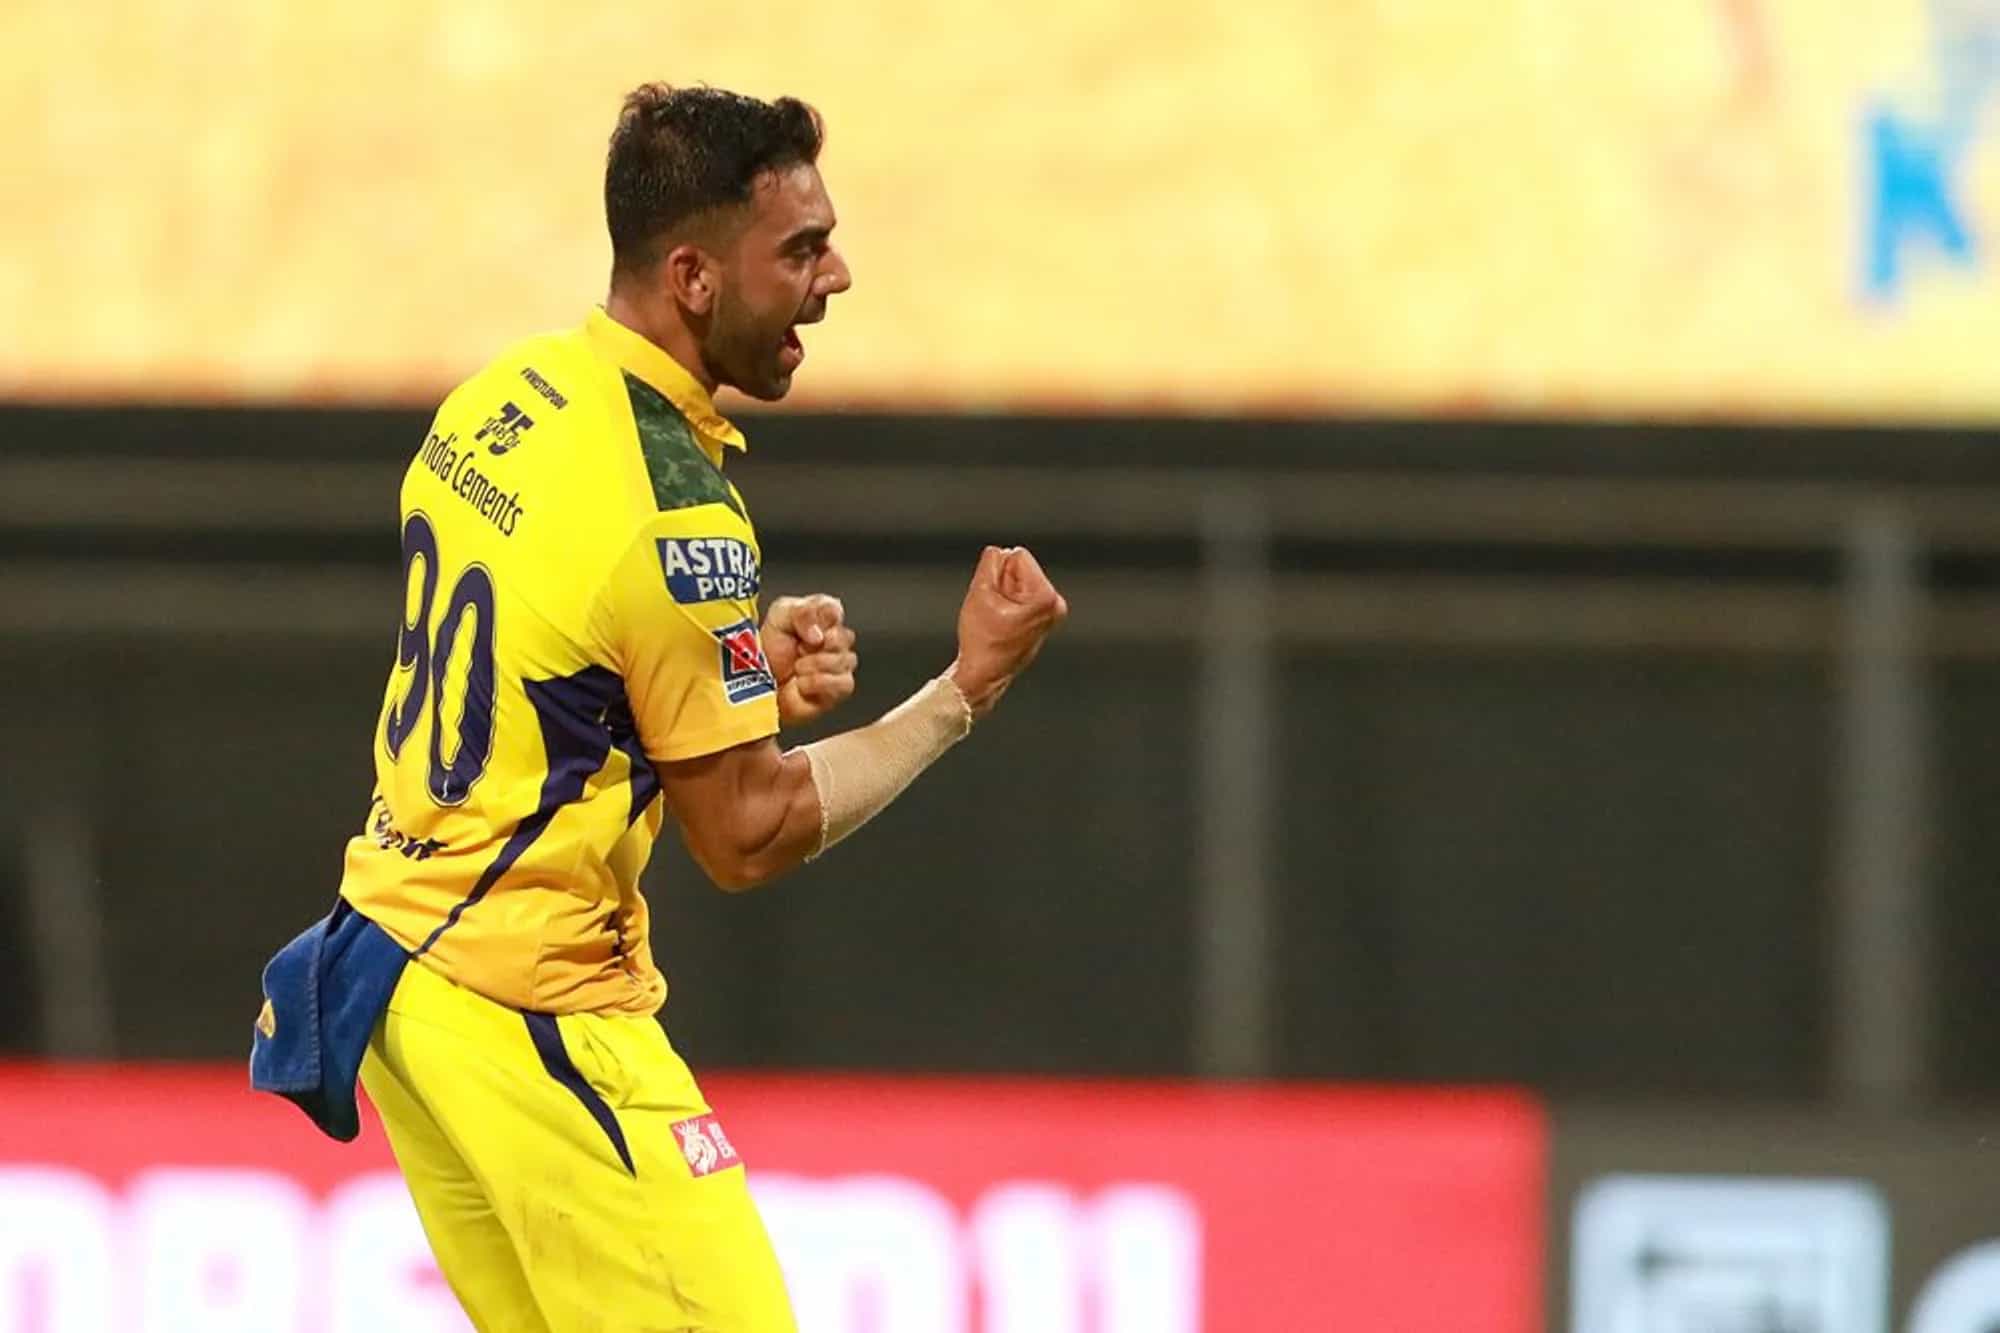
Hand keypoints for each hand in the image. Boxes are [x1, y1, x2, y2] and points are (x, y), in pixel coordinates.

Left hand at [762, 594, 857, 725]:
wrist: (759, 680)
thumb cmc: (769, 647)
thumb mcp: (779, 616)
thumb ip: (802, 614)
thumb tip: (818, 633)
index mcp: (822, 617)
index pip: (835, 610)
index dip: (820, 620)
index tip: (804, 629)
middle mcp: (835, 640)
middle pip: (844, 637)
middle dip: (816, 645)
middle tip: (798, 649)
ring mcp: (839, 665)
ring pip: (846, 660)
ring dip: (815, 664)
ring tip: (798, 667)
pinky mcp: (837, 689)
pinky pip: (843, 683)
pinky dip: (819, 682)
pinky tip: (803, 682)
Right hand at [950, 546, 1068, 717]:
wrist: (984, 674)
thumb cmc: (982, 640)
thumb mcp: (980, 593)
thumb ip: (990, 563)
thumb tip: (998, 550)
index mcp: (1046, 597)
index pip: (1017, 555)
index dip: (998, 574)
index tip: (995, 602)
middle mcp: (1056, 604)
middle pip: (1020, 568)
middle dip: (1002, 584)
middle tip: (995, 613)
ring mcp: (1053, 612)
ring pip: (1019, 581)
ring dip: (1004, 594)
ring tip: (999, 619)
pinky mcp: (1045, 617)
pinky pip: (1022, 594)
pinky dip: (1009, 603)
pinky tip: (1003, 623)